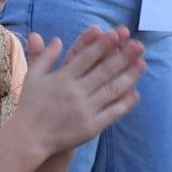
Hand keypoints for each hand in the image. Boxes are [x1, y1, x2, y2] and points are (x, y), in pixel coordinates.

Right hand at [13, 26, 145, 155]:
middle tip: (139, 45)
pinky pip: (112, 113)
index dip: (102, 45)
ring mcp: (84, 110)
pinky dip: (125, 103)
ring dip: (129, 77)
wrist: (29, 137)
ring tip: (143, 64)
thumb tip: (59, 40)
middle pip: (103, 71)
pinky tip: (135, 93)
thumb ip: (45, 56)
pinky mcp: (91, 127)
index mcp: (61, 78)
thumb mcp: (33, 76)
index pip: (85, 57)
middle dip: (123, 57)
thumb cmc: (30, 104)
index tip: (116, 34)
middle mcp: (75, 92)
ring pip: (112, 90)